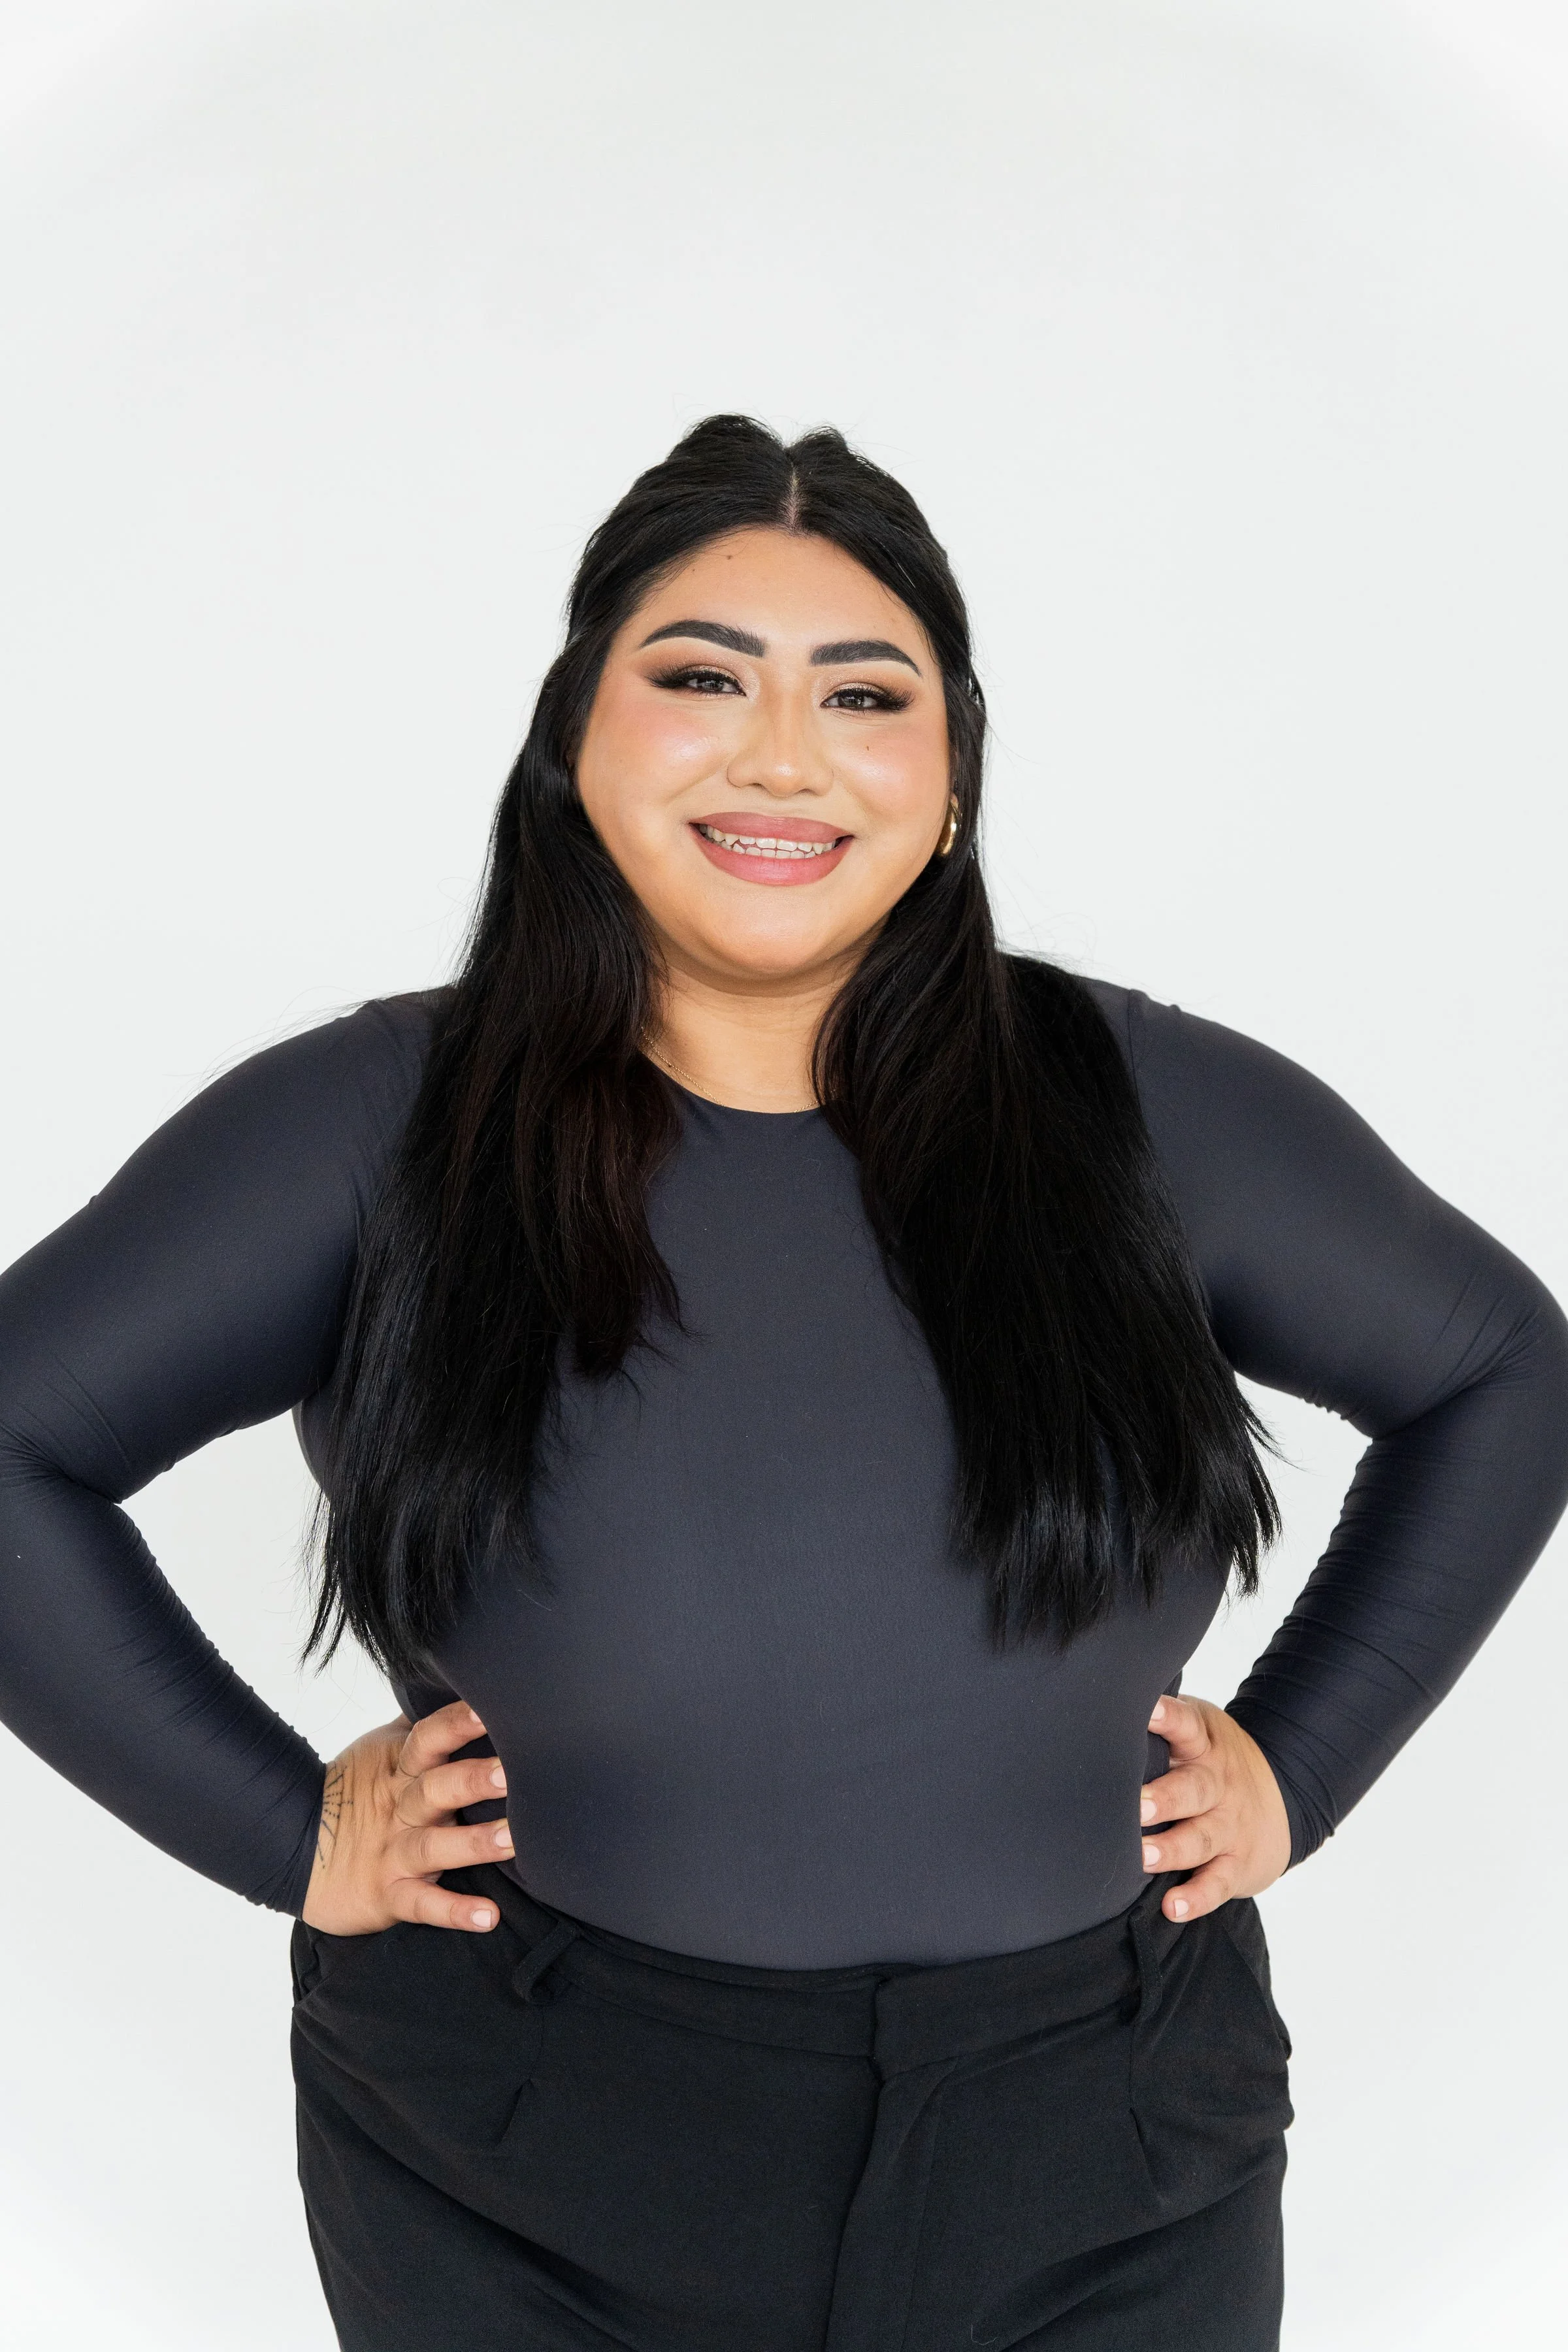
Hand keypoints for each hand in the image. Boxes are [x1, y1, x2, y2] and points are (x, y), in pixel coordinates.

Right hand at [302, 1698, 512, 1935]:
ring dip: (473, 1843)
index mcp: (400, 1768)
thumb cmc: (352, 1793)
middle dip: (471, 1779)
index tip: (489, 1708)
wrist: (294, 1850)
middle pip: (436, 1787)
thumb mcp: (380, 1751)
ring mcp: (393, 1851)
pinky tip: (487, 1917)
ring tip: (512, 1840)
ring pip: (434, 1845)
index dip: (456, 1723)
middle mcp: (400, 1807)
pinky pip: (422, 1904)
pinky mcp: (388, 1894)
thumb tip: (454, 1679)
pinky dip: (453, 1911)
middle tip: (509, 1773)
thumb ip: (419, 1723)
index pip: (429, 1737)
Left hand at [1139, 1693, 1290, 1923]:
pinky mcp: (1237, 1864)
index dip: (1168, 1717)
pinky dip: (1196, 1897)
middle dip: (1166, 1798)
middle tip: (1138, 1806)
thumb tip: (1097, 1708)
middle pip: (1194, 1789)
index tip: (1147, 1710)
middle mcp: (1217, 1783)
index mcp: (1203, 1743)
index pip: (1186, 1725)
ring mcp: (1229, 1825)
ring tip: (1143, 1857)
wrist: (1286, 1793)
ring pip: (1201, 1838)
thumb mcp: (1198, 1730)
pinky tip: (1173, 1907)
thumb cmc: (1212, 1760)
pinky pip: (1217, 1883)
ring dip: (1171, 1849)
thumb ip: (1160, 1726)